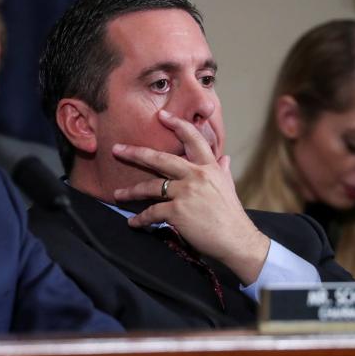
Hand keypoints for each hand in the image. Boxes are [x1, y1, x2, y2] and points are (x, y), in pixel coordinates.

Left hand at [112, 110, 269, 284]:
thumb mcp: (228, 187)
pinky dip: (141, 219)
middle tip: (117, 149)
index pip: (193, 140)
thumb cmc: (231, 216)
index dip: (177, 125)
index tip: (162, 115)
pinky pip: (152, 212)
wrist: (237, 241)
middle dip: (136, 153)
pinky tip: (133, 222)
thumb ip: (222, 171)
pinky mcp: (178, 211)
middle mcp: (196, 175)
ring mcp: (186, 193)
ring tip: (117, 194)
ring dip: (131, 191)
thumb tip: (225, 157)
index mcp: (209, 168)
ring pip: (150, 187)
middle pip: (160, 159)